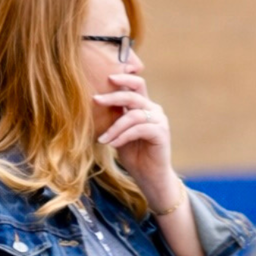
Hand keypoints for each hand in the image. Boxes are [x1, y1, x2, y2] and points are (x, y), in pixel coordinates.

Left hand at [93, 75, 179, 211]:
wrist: (150, 178)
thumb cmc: (134, 156)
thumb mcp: (119, 134)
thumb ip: (114, 119)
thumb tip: (94, 104)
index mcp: (144, 107)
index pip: (137, 85)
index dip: (124, 78)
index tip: (107, 77)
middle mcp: (154, 110)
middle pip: (134, 95)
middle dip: (113, 96)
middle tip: (96, 99)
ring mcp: (160, 121)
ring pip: (134, 114)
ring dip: (115, 127)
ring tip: (103, 139)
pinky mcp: (161, 133)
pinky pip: (139, 129)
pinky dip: (123, 136)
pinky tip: (113, 144)